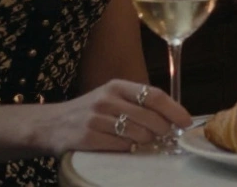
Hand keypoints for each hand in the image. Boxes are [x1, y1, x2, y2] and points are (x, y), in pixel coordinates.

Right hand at [34, 79, 191, 153]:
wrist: (50, 124)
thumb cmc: (88, 112)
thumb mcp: (110, 97)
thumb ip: (137, 103)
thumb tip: (171, 116)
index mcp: (116, 86)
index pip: (153, 95)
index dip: (174, 109)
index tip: (186, 121)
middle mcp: (107, 99)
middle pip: (149, 117)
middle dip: (163, 130)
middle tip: (165, 137)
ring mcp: (96, 118)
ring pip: (138, 134)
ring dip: (146, 142)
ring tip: (141, 142)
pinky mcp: (87, 138)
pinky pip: (121, 147)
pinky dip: (128, 149)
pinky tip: (125, 147)